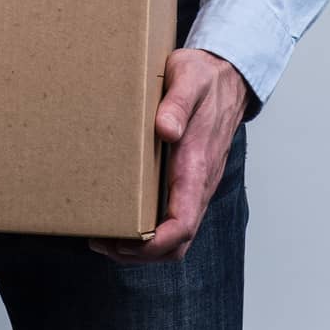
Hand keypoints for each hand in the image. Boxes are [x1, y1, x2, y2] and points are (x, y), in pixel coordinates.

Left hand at [88, 48, 247, 264]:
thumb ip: (177, 103)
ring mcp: (195, 184)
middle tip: (103, 244)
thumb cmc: (205, 78)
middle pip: (178, 242)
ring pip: (176, 234)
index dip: (156, 244)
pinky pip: (174, 215)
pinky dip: (150, 228)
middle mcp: (199, 183)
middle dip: (142, 254)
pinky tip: (124, 214)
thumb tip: (165, 129)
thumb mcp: (188, 79)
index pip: (184, 224)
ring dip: (144, 247)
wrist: (226, 75)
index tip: (126, 245)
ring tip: (106, 237)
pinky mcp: (188, 178)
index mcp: (198, 165)